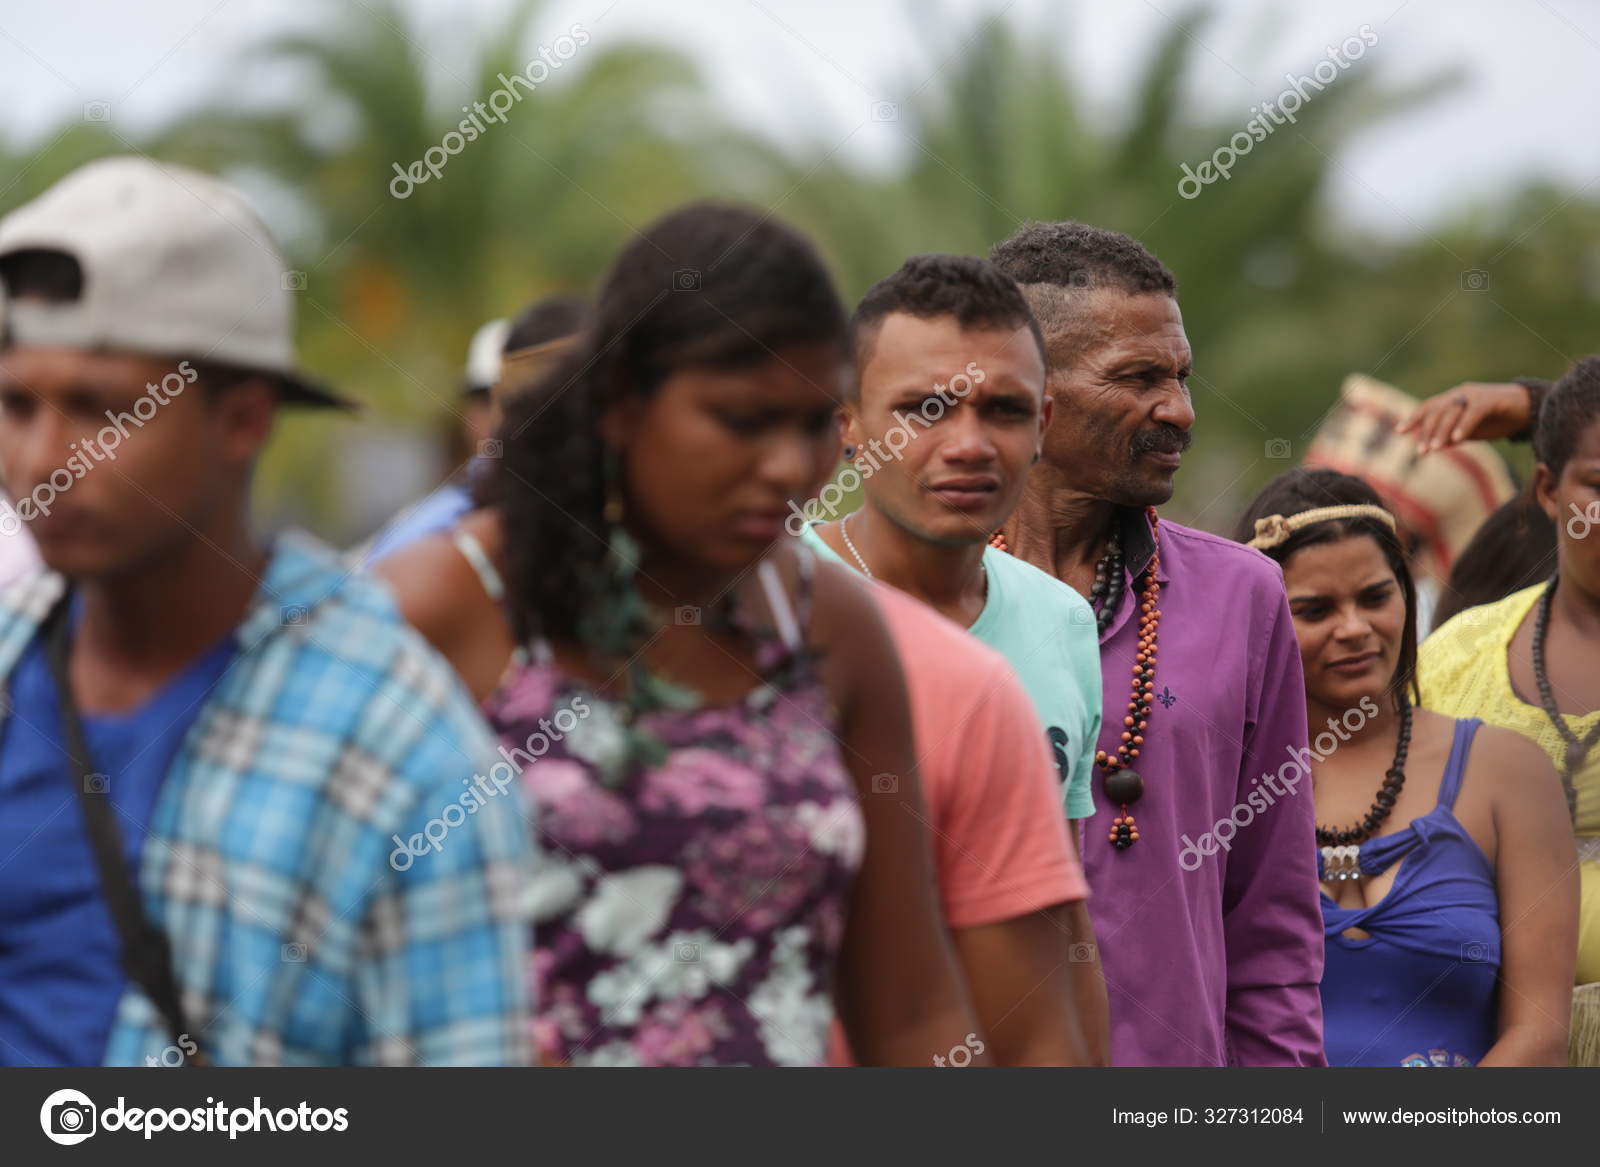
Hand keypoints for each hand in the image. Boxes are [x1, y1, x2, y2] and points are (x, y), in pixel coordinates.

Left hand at [1396, 381, 1530, 452]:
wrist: (1530, 409)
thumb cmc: (1499, 419)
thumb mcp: (1473, 431)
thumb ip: (1455, 436)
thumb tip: (1436, 446)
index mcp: (1454, 399)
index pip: (1429, 407)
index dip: (1414, 418)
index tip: (1399, 432)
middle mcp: (1461, 394)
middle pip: (1437, 410)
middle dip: (1426, 431)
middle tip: (1421, 451)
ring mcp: (1476, 395)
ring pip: (1452, 411)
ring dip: (1441, 431)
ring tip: (1434, 449)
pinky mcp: (1491, 399)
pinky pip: (1473, 412)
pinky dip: (1464, 426)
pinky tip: (1457, 441)